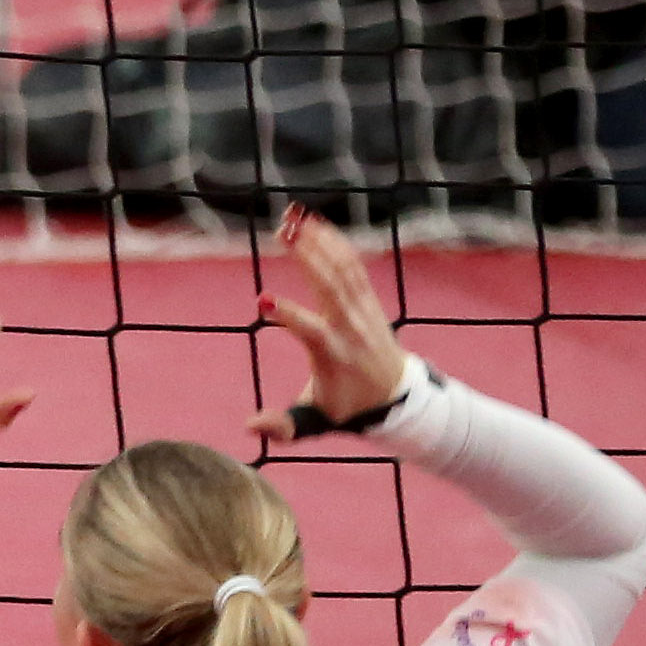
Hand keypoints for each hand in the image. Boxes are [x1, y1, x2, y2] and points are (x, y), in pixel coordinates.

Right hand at [246, 204, 410, 438]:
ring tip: (295, 218)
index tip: (263, 299)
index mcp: (332, 354)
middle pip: (328, 286)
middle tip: (281, 231)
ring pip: (341, 268)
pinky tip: (318, 225)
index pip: (309, 330)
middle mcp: (348, 326)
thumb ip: (283, 426)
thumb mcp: (316, 421)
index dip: (287, 316)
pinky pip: (353, 266)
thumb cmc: (348, 408)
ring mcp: (361, 310)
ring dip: (319, 241)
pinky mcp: (367, 300)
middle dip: (305, 257)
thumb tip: (249, 427)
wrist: (396, 396)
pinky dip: (336, 243)